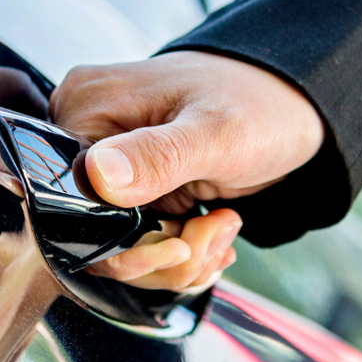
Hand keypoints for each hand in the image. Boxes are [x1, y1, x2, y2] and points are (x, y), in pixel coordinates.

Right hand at [50, 52, 324, 285]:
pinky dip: (180, 250)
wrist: (293, 106)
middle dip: (160, 255)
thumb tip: (98, 174)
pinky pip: (137, 241)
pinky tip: (214, 229)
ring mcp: (107, 164)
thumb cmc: (258, 104)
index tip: (184, 242)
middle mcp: (86, 134)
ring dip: (178, 257)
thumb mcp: (216, 132)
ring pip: (117, 247)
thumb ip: (157, 155)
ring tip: (222, 227)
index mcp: (87, 107)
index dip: (123, 242)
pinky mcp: (130, 187)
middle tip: (214, 234)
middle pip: (90, 233)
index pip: (68, 202)